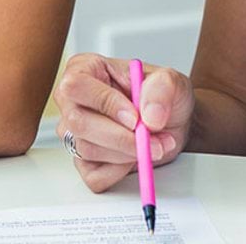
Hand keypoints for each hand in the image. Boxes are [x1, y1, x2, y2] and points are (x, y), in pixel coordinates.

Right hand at [52, 53, 195, 191]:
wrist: (171, 122)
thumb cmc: (162, 96)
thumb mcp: (172, 81)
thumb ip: (162, 89)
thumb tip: (149, 116)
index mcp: (85, 69)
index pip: (76, 85)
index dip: (106, 104)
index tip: (135, 117)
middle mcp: (73, 100)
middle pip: (78, 122)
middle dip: (120, 137)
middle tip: (150, 138)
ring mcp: (75, 132)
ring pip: (88, 150)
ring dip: (128, 153)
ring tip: (153, 143)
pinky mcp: (84, 161)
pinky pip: (95, 176)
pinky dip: (121, 171)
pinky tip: (134, 156)